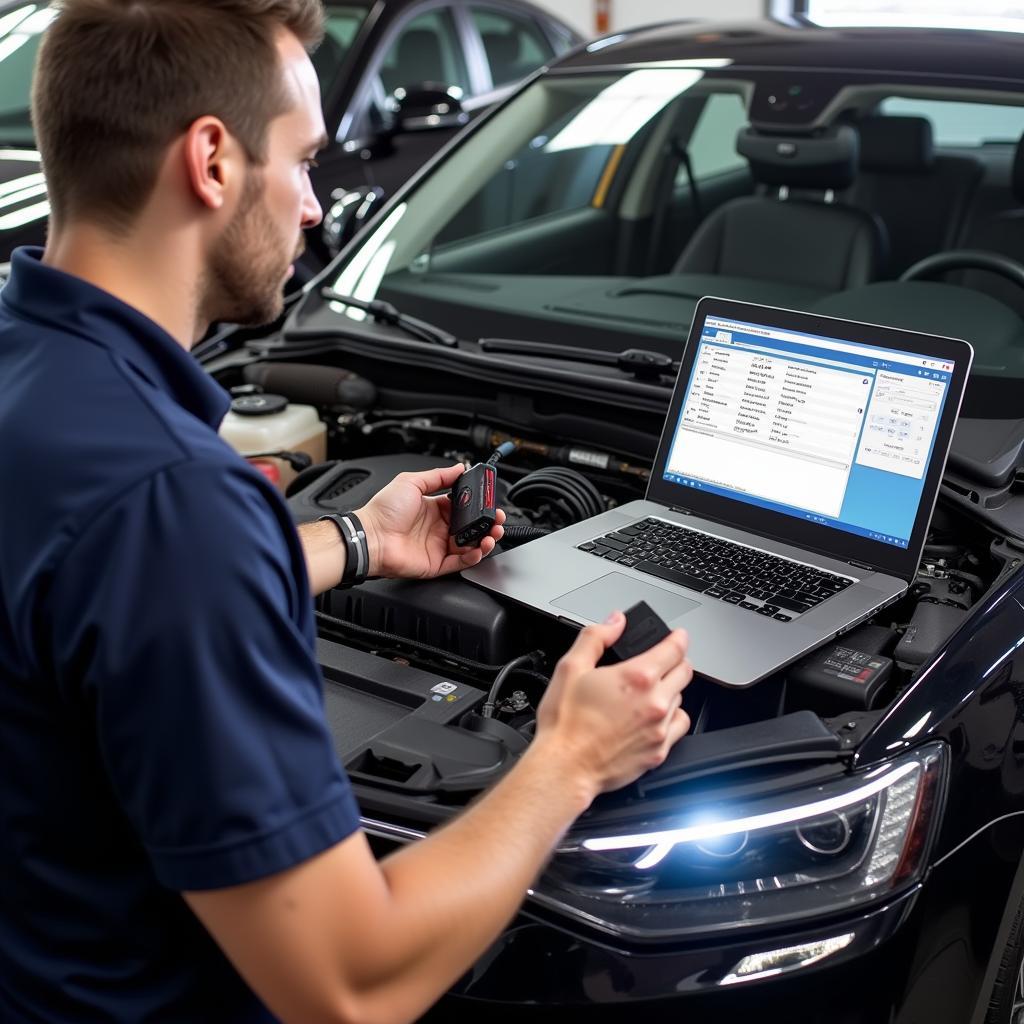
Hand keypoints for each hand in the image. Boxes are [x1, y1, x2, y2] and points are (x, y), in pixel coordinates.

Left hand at [357, 464, 505, 579]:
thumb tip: (458, 467)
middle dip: (488, 524)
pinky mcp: (437, 563)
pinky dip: (473, 557)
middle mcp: (438, 528)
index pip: (464, 507)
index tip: (490, 502)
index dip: (478, 506)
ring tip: (492, 534)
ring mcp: (438, 546)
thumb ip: (437, 476)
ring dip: (485, 540)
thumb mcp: (411, 482)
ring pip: (470, 545)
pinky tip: (479, 548)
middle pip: (471, 527)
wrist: (371, 536)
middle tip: (497, 519)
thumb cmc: (384, 510)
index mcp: (434, 508)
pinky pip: (460, 562)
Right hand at [533, 613, 691, 800]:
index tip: (678, 636)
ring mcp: (660, 728)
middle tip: (666, 660)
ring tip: (651, 690)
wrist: (565, 767)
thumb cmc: (565, 723)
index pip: (674, 649)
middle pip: (685, 672)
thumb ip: (596, 637)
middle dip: (677, 661)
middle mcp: (655, 702)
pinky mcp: (659, 751)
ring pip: (682, 699)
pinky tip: (655, 716)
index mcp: (637, 677)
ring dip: (671, 690)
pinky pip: (679, 726)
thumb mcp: (571, 667)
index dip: (678, 638)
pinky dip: (672, 717)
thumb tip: (615, 622)